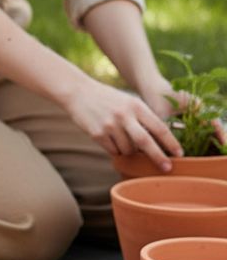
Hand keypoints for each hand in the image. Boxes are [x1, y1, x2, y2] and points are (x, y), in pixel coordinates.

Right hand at [64, 79, 181, 169]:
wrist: (78, 92)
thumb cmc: (108, 99)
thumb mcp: (129, 101)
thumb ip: (143, 118)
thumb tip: (158, 142)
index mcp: (136, 105)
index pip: (158, 127)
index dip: (171, 142)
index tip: (179, 154)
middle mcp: (124, 115)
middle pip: (146, 142)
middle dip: (159, 157)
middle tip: (168, 167)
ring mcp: (110, 125)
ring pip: (128, 150)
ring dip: (130, 151)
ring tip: (122, 139)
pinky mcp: (97, 134)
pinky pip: (113, 151)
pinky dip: (116, 150)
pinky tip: (110, 139)